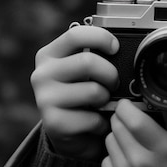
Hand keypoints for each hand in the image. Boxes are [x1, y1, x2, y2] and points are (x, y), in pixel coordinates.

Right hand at [31, 25, 119, 160]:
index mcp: (50, 54)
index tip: (115, 48)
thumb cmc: (80, 92)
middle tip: (114, 83)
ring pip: (93, 91)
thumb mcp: (82, 69)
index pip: (76, 35)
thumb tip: (123, 46)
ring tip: (103, 103)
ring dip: (107, 99)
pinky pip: (92, 118)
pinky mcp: (53, 123)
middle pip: (88, 62)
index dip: (101, 38)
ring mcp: (45, 99)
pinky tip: (96, 122)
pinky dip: (101, 122)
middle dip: (110, 74)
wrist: (66, 131)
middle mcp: (42, 74)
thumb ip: (94, 54)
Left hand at [101, 99, 166, 166]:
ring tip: (134, 142)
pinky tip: (129, 158)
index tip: (130, 104)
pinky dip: (114, 155)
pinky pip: (105, 158)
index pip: (134, 120)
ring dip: (118, 135)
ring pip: (109, 139)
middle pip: (117, 126)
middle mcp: (140, 162)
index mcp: (162, 149)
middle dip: (123, 118)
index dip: (127, 106)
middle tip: (134, 122)